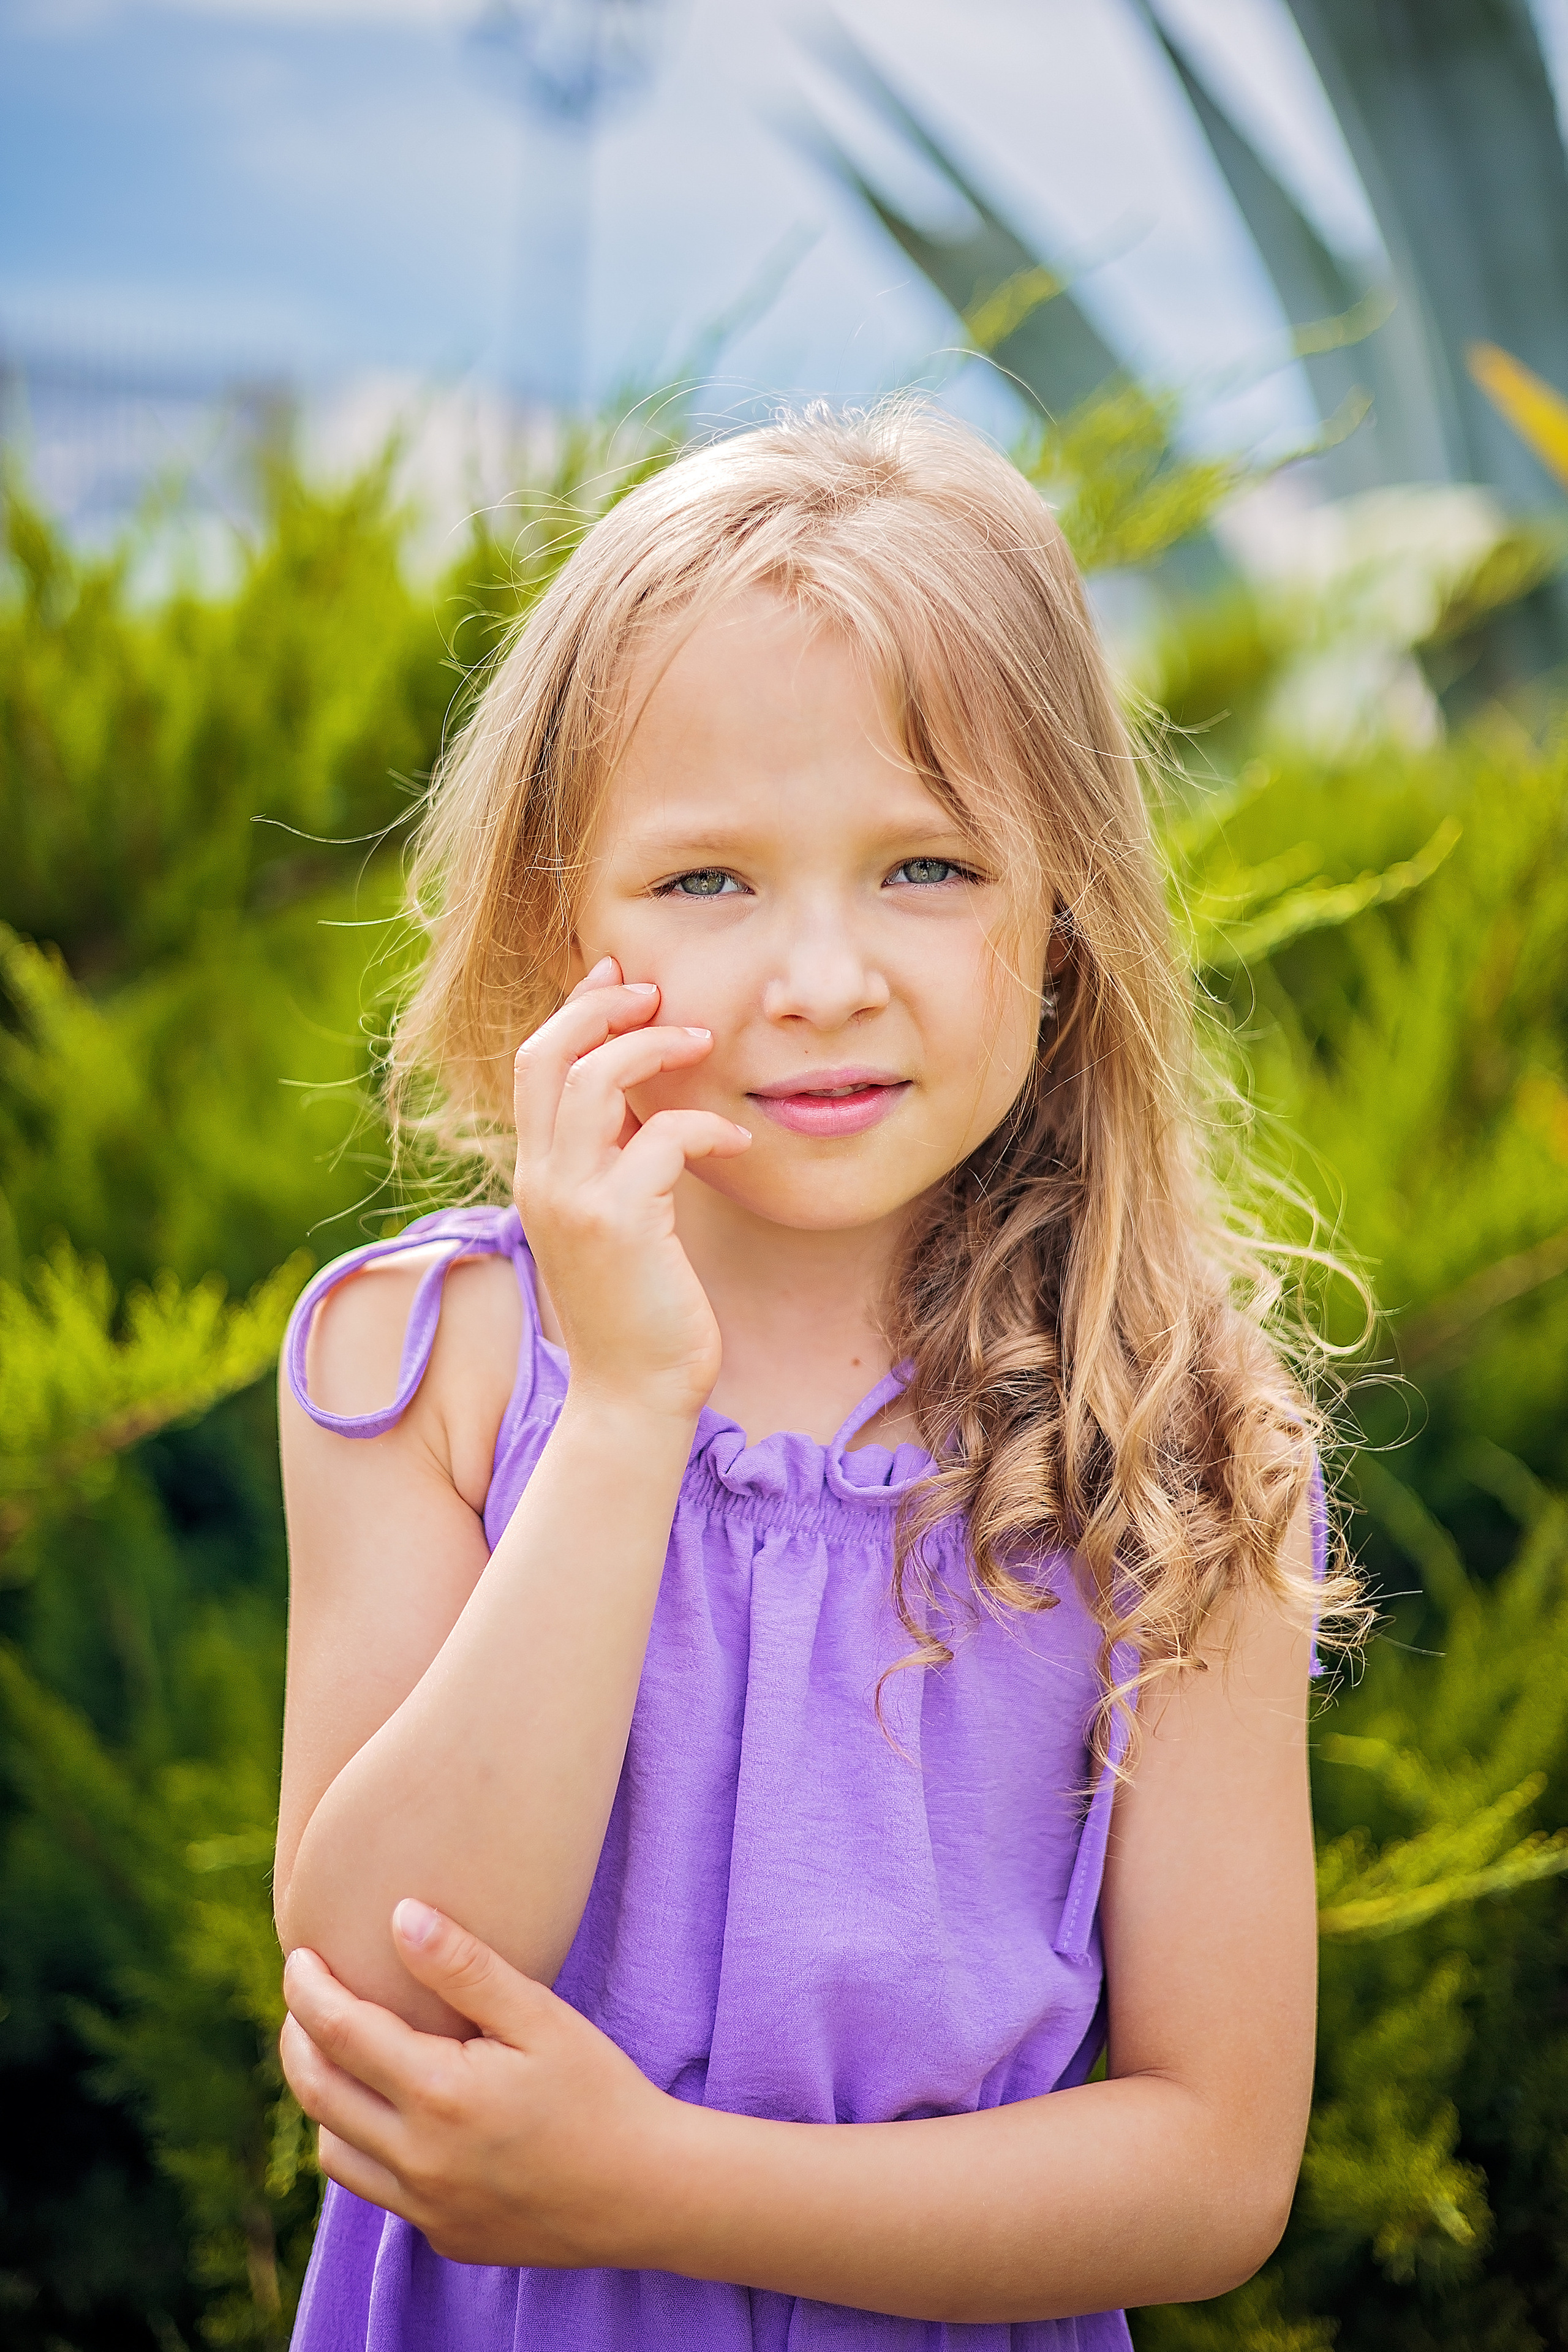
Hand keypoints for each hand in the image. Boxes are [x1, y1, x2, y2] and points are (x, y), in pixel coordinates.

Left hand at [280, 1900, 679, 2268]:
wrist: (647, 2192)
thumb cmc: (599, 2091)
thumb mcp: (540, 2017)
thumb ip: (465, 1967)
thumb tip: (400, 1916)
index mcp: (439, 2095)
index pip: (339, 2033)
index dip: (308, 1990)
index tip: (298, 1958)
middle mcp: (418, 2159)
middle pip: (318, 2093)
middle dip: (297, 2040)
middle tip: (304, 2000)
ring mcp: (427, 2207)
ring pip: (334, 2153)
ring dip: (324, 2099)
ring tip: (343, 2056)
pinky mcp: (444, 2236)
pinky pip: (378, 2191)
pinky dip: (366, 2146)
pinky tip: (397, 2114)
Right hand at [512, 956, 749, 1421]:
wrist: (633, 1394)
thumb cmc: (637, 1309)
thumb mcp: (614, 1221)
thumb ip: (611, 1161)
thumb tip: (639, 1102)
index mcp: (537, 1175)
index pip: (534, 1066)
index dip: (574, 1010)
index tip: (618, 978)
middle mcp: (542, 1181)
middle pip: (547, 1056)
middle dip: (600, 1009)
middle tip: (655, 994)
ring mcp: (574, 1202)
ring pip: (592, 1082)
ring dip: (651, 1049)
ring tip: (702, 1043)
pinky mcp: (619, 1225)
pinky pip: (660, 1139)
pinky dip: (703, 1125)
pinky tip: (734, 1138)